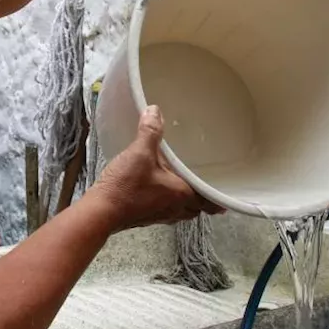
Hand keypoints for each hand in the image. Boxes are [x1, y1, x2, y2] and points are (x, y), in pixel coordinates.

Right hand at [88, 106, 224, 232]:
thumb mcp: (139, 153)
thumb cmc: (125, 186)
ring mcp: (159, 216)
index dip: (218, 199)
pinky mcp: (144, 218)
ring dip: (186, 203)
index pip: (209, 201)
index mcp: (181, 194)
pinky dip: (168, 204)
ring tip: (185, 188)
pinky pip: (165, 212)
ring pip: (181, 212)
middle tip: (206, 187)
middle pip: (196, 209)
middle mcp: (174, 208)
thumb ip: (150, 131)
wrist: (100, 211)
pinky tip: (159, 192)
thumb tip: (155, 110)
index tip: (227, 196)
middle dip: (202, 200)